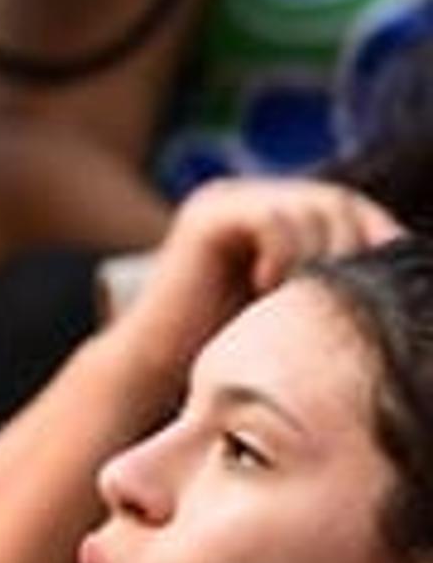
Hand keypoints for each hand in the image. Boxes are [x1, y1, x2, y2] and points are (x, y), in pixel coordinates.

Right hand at [113, 171, 397, 380]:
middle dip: (356, 248)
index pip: (349, 205)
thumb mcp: (300, 303)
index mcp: (272, 209)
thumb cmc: (234, 349)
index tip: (402, 282)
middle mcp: (248, 194)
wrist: (160, 368)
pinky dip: (285, 257)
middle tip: (349, 295)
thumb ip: (335, 274)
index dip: (381, 234)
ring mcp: (224, 199)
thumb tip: (403, 259)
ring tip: (298, 299)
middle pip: (336, 200)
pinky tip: (266, 289)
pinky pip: (272, 220)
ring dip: (320, 259)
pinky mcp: (205, 216)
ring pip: (310, 208)